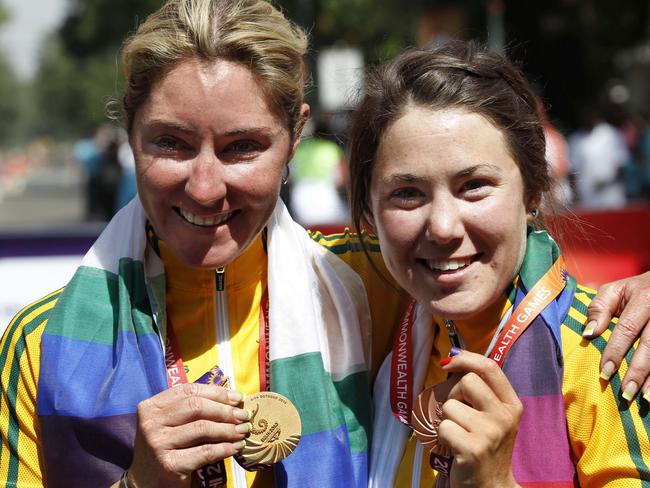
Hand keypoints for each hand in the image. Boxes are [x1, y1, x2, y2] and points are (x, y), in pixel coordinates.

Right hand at [126, 383, 250, 487]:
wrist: (146, 481)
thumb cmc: (166, 446)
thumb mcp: (171, 422)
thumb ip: (192, 409)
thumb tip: (231, 398)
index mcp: (151, 406)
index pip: (189, 391)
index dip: (216, 392)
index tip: (237, 397)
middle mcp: (151, 423)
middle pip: (196, 406)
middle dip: (225, 410)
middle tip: (243, 415)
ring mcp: (158, 443)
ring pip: (202, 428)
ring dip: (228, 429)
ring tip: (243, 431)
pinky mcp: (169, 464)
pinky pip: (205, 451)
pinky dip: (224, 448)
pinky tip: (235, 447)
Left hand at [437, 351, 521, 487]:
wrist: (491, 486)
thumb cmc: (486, 446)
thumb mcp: (493, 416)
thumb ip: (480, 390)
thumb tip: (452, 356)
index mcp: (512, 405)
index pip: (490, 368)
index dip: (466, 358)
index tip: (449, 361)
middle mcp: (505, 417)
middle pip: (467, 382)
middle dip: (454, 394)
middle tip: (459, 413)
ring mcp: (490, 433)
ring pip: (450, 406)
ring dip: (447, 419)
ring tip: (459, 434)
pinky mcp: (472, 449)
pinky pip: (443, 427)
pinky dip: (442, 436)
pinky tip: (454, 447)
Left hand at [583, 271, 649, 400]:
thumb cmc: (634, 289)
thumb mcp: (614, 290)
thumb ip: (599, 308)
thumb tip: (588, 333)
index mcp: (643, 298)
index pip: (627, 328)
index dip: (616, 351)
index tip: (605, 372)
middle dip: (638, 371)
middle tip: (626, 393)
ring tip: (643, 398)